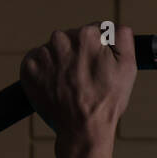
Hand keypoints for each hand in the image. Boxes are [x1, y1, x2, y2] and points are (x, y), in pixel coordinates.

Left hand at [20, 24, 136, 143]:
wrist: (82, 128)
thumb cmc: (105, 102)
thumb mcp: (128, 68)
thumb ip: (123, 39)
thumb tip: (117, 28)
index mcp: (85, 36)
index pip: (93, 32)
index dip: (100, 49)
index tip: (100, 65)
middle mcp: (60, 40)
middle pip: (72, 40)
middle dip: (79, 54)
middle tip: (87, 78)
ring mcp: (43, 54)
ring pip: (54, 51)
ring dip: (62, 63)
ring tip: (72, 84)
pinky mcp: (29, 68)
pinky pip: (38, 62)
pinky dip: (46, 72)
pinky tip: (58, 86)